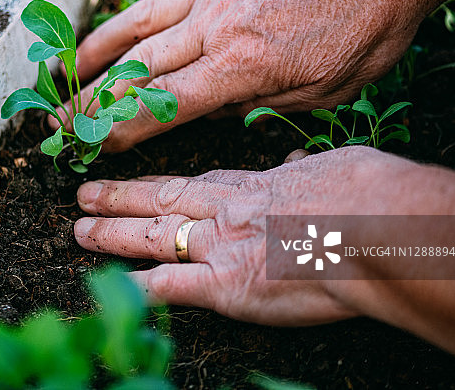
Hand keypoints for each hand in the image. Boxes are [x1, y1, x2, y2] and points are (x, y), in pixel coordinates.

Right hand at [69, 0, 422, 151]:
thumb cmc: (364, 33)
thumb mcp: (318, 93)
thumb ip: (254, 103)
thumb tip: (206, 108)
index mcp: (242, 65)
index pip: (162, 105)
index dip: (119, 129)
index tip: (92, 144)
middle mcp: (216, 26)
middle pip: (136, 69)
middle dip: (91, 100)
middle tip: (59, 120)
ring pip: (136, 25)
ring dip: (94, 53)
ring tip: (64, 74)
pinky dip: (133, 16)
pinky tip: (117, 31)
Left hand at [73, 147, 425, 325]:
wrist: (375, 228)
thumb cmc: (368, 194)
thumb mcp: (335, 167)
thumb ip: (305, 170)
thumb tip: (298, 164)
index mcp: (255, 185)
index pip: (198, 183)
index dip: (165, 184)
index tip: (144, 182)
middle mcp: (227, 211)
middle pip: (162, 201)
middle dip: (120, 198)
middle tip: (84, 194)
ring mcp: (220, 247)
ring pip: (153, 236)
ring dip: (113, 234)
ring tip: (79, 229)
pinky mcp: (224, 286)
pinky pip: (170, 287)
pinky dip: (138, 289)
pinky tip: (111, 290)